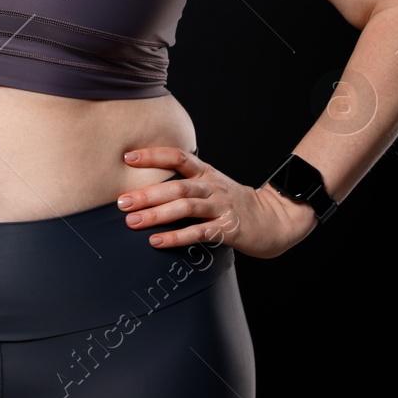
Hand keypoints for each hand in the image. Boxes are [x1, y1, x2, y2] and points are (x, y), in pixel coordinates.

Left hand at [115, 147, 317, 258]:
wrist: (276, 220)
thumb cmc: (235, 204)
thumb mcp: (213, 186)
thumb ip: (187, 184)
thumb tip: (148, 189)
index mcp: (207, 173)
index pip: (178, 157)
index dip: (153, 155)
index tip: (127, 157)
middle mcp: (212, 187)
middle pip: (177, 186)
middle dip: (147, 194)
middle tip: (122, 202)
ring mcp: (221, 208)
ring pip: (186, 207)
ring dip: (157, 215)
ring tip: (133, 222)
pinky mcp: (228, 229)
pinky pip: (199, 232)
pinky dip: (176, 237)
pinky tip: (157, 241)